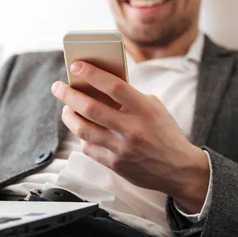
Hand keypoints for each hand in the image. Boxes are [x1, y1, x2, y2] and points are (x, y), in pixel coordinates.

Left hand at [51, 61, 209, 212]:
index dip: (92, 74)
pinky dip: (83, 136)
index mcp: (144, 109)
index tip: (75, 66)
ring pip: (83, 130)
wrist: (179, 170)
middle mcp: (132, 129)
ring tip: (67, 108)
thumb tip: (99, 87)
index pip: (113, 86)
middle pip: (91, 108)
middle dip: (69, 95)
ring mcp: (122, 148)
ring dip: (69, 116)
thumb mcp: (154, 109)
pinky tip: (83, 128)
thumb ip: (130, 98)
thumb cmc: (165, 133)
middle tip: (58, 86)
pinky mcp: (115, 164)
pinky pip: (89, 148)